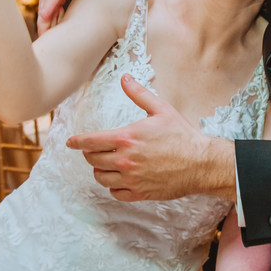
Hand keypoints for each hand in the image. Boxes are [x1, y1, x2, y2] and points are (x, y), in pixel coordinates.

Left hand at [66, 74, 235, 201]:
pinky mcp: (140, 193)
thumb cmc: (181, 135)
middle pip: (93, 160)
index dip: (77, 142)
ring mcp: (131, 179)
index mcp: (126, 138)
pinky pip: (115, 193)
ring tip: (106, 164)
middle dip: (90, 154)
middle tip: (95, 150)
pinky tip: (119, 179)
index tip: (70, 142)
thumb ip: (139, 94)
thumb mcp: (160, 109)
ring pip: (101, 178)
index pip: (91, 141)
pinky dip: (113, 186)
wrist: (200, 163)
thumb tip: (124, 77)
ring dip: (100, 170)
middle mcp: (125, 160)